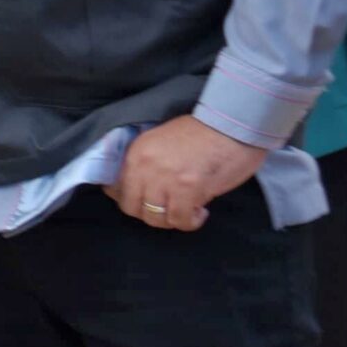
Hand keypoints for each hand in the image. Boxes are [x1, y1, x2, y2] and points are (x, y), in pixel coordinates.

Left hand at [106, 116, 266, 232]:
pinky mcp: (188, 189)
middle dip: (148, 214)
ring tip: (185, 210)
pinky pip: (180, 220)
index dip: (129, 200)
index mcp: (136, 152)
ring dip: (170, 219)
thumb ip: (147, 162)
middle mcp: (144, 166)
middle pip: (132, 207)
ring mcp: (165, 179)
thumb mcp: (160, 141)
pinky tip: (200, 212)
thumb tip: (142, 187)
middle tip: (167, 209)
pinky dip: (190, 222)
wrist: (230, 124)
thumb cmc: (200, 132)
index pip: (116, 187)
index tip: (142, 203)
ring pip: (154, 218)